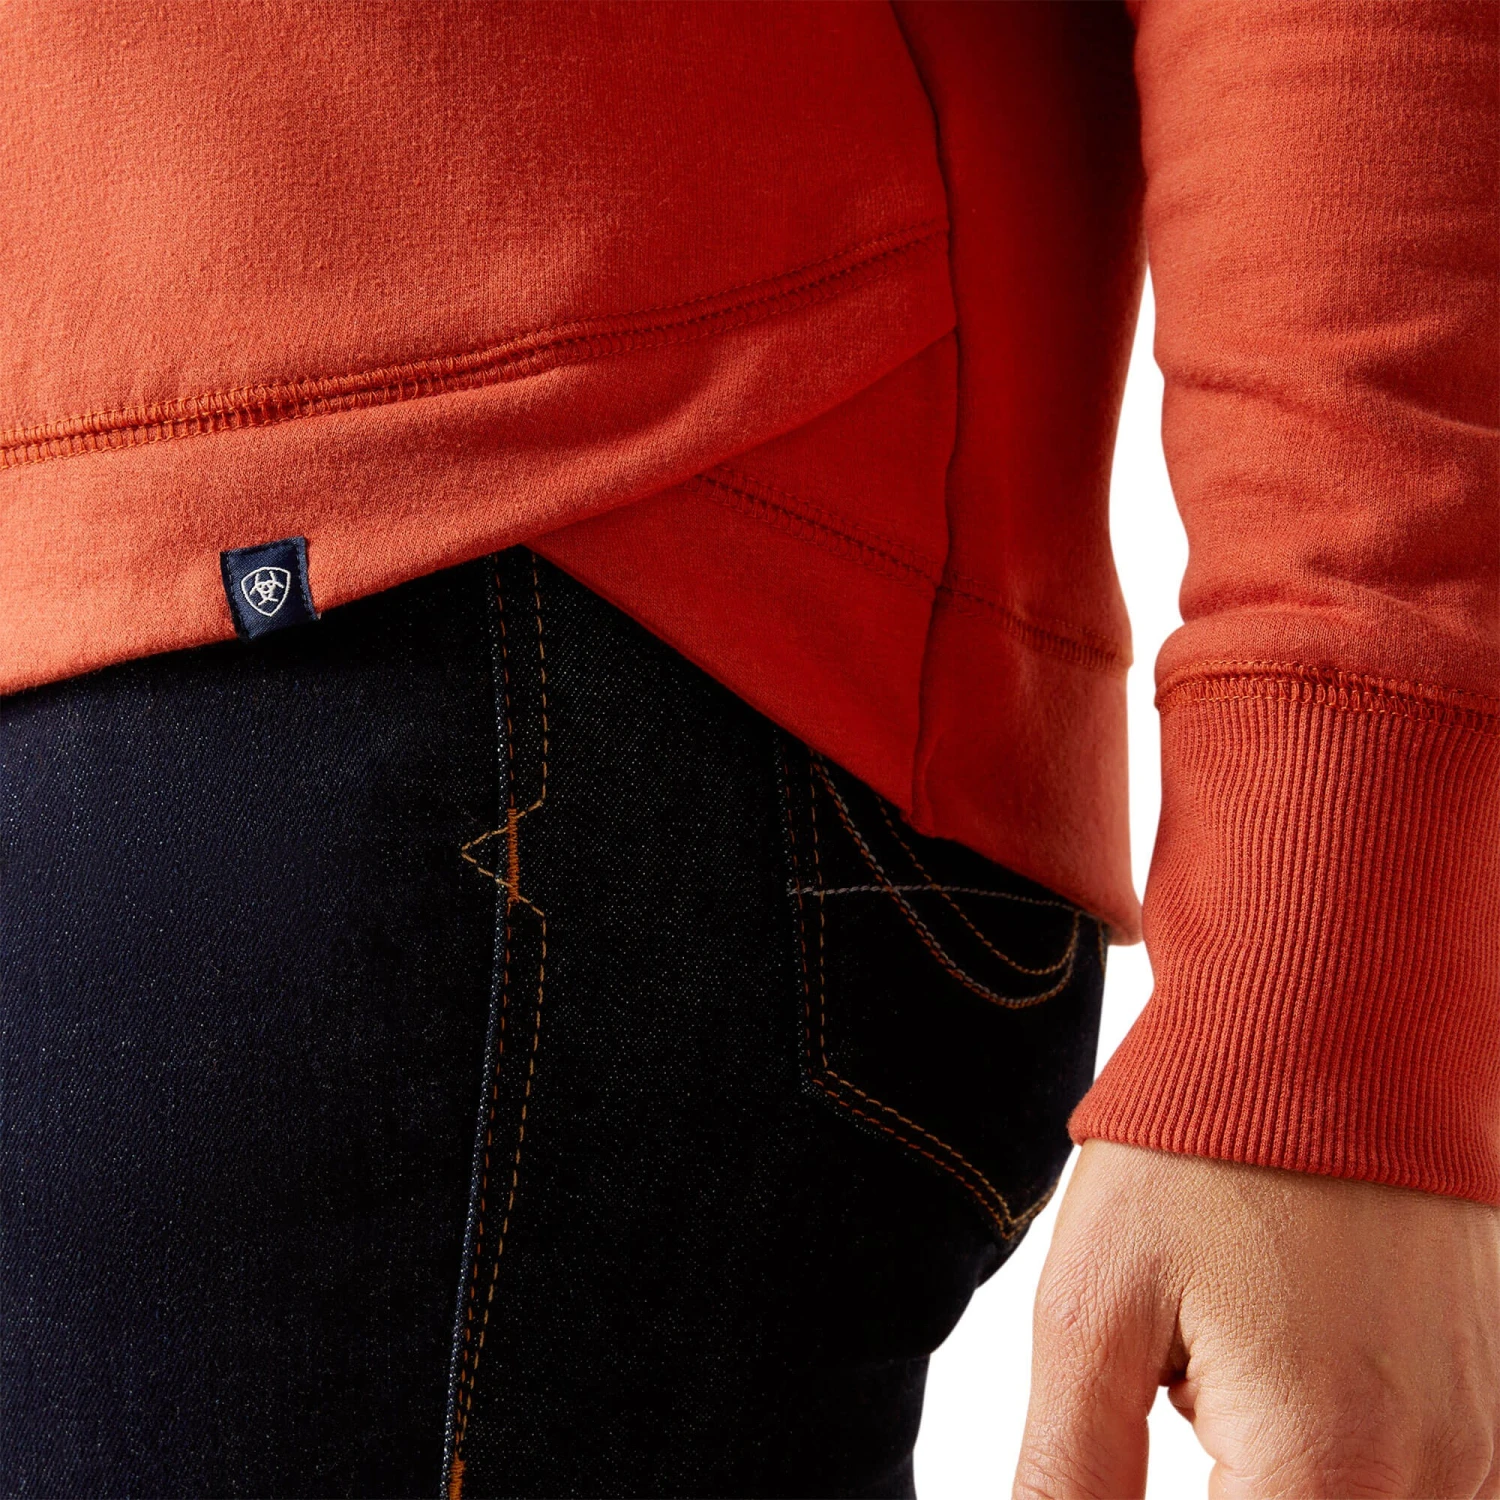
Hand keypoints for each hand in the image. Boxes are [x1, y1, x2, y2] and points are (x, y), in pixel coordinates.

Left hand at [1013, 1140, 1499, 1498]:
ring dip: (1270, 1477)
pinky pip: (1406, 1483)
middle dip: (1219, 1483)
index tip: (1123, 1452)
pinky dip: (1325, 1458)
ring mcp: (1479, 1447)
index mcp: (1328, 1472)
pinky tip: (1275, 1362)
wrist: (1331, 1020)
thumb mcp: (1095, 1309)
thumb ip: (1073, 1475)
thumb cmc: (1205, 1146)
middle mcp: (1436, 1482)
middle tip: (1172, 1381)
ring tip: (1210, 1367)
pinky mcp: (1486, 1408)